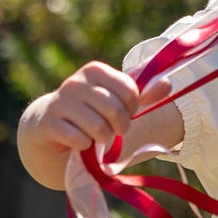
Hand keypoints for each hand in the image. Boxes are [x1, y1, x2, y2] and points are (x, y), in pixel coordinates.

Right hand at [18, 62, 174, 188]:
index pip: (130, 91)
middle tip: (113, 130)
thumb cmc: (90, 111)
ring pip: (98, 128)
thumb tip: (169, 84)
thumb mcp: (115, 99)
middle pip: (115, 110)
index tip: (124, 113)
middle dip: (120, 127)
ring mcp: (60, 102)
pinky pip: (79, 140)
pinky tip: (79, 142)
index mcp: (95, 70)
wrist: (50, 125)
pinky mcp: (49, 124)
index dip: (132, 109)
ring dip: (102, 139)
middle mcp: (75, 82)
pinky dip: (85, 147)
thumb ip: (142, 93)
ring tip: (96, 137)